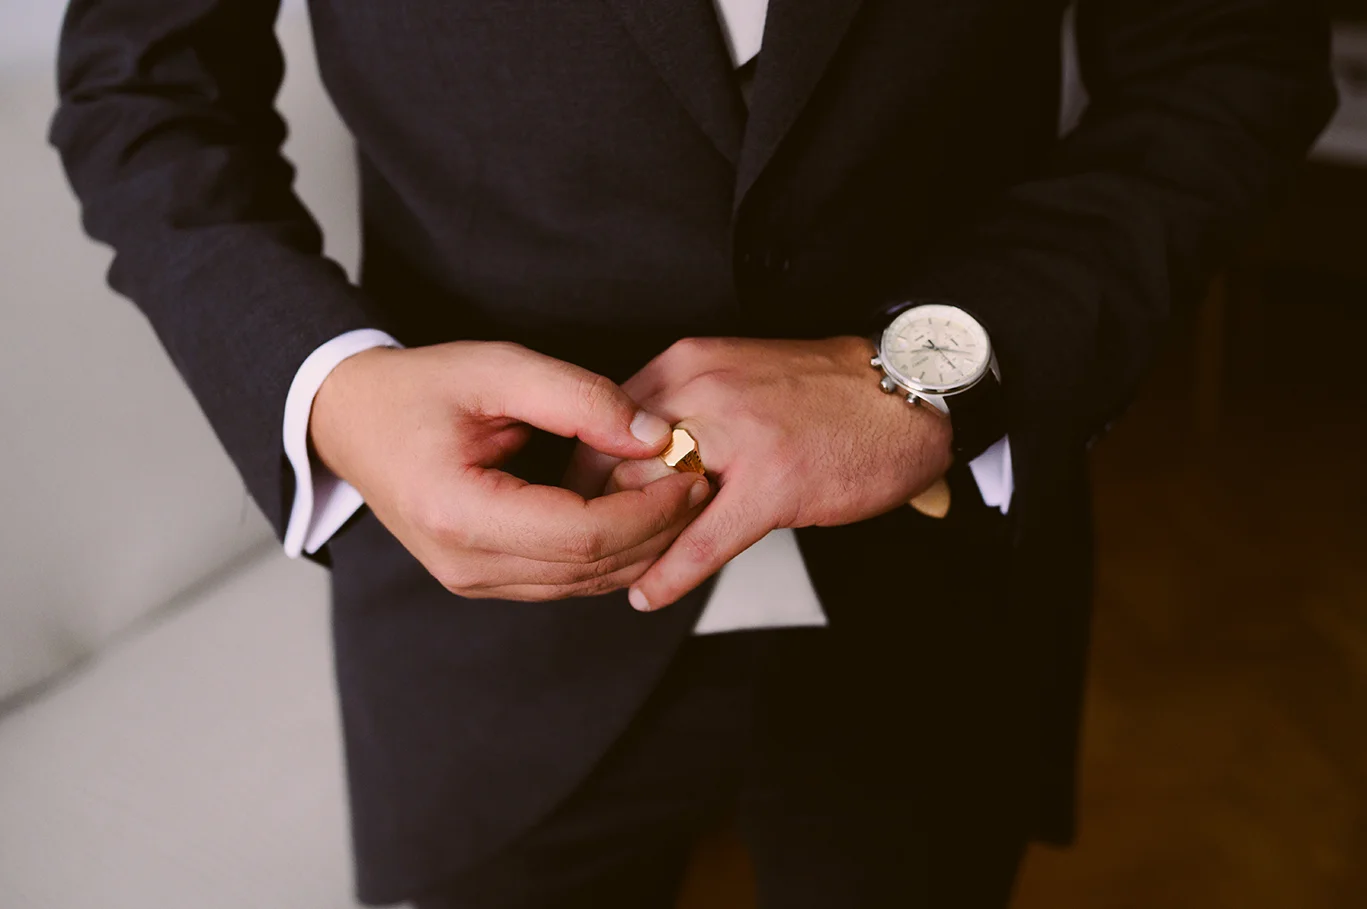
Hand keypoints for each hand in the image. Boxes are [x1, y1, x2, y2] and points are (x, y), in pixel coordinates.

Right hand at [310, 342, 710, 600]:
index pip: (582, 534)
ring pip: (584, 584)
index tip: (690, 473)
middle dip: (658, 532)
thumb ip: (578, 397)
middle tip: (700, 483)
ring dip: (642, 548)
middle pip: (590, 568)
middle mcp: (465, 563)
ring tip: (680, 497)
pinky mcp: (485, 579)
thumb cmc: (417, 389)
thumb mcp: (496, 368)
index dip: (649, 511)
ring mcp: (473, 580)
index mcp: (460, 513)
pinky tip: (640, 515)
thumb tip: (653, 436)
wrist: (352, 421)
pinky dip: (611, 553)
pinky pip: (565, 580)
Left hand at [564, 336, 952, 609]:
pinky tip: (647, 595)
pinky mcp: (772, 482)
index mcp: (687, 364)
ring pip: (648, 497)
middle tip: (582, 546)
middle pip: (612, 459)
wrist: (906, 392)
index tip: (573, 502)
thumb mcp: (734, 376)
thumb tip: (629, 458)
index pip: (601, 420)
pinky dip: (669, 574)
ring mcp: (739, 436)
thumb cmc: (823, 392)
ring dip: (625, 543)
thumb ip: (681, 409)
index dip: (582, 471)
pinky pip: (702, 539)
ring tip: (609, 573)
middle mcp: (702, 390)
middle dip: (592, 511)